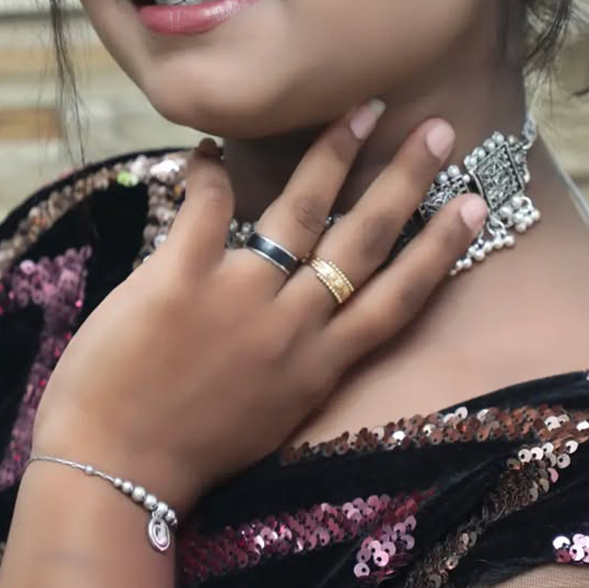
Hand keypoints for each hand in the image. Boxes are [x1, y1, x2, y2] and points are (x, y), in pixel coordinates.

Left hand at [31, 105, 488, 513]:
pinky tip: (211, 146)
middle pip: (366, 239)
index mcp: (320, 367)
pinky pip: (208, 206)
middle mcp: (294, 327)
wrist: (114, 476)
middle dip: (407, 179)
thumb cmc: (186, 455)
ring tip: (362, 111)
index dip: (441, 246)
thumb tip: (305, 312)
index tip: (474, 203)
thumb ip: (294, 363)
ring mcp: (240, 298)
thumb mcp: (269, 415)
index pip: (398, 297)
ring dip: (336, 153)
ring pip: (303, 209)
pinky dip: (209, 171)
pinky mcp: (181, 279)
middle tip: (438, 129)